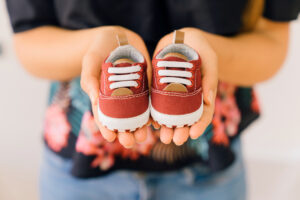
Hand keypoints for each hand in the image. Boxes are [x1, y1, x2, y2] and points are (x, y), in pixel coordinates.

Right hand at [81, 26, 151, 147]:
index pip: (104, 116)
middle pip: (122, 119)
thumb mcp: (89, 63)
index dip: (106, 128)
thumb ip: (90, 81)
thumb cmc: (97, 51)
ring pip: (137, 113)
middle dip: (126, 132)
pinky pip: (150, 99)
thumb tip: (94, 101)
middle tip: (130, 142)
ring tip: (144, 136)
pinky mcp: (146, 83)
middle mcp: (118, 97)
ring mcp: (133, 91)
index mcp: (102, 96)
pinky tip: (156, 121)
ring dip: (140, 126)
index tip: (111, 138)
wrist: (116, 37)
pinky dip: (153, 111)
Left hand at [153, 28, 217, 145]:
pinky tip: (151, 122)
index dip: (200, 125)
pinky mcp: (160, 88)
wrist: (183, 39)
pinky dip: (154, 114)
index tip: (193, 135)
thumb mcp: (209, 59)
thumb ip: (211, 77)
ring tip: (163, 137)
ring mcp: (173, 94)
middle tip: (175, 140)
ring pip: (170, 115)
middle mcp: (187, 97)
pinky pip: (157, 103)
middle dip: (181, 131)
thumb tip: (209, 101)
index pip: (203, 113)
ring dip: (167, 127)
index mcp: (202, 94)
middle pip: (185, 118)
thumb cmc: (201, 48)